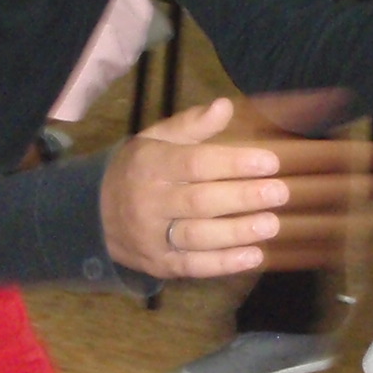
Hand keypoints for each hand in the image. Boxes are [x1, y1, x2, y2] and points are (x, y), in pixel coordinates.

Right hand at [101, 98, 293, 278]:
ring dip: (237, 232)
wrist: (93, 215)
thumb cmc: (138, 171)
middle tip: (279, 192)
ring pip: (198, 236)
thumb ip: (190, 125)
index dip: (233, 162)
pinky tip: (254, 255)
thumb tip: (224, 106)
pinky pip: (193, 266)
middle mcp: (149, 202)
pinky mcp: (159, 264)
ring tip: (271, 223)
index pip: (195, 163)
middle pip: (200, 201)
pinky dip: (224, 264)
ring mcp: (152, 237)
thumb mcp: (155, 140)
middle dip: (242, 197)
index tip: (269, 162)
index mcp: (150, 165)